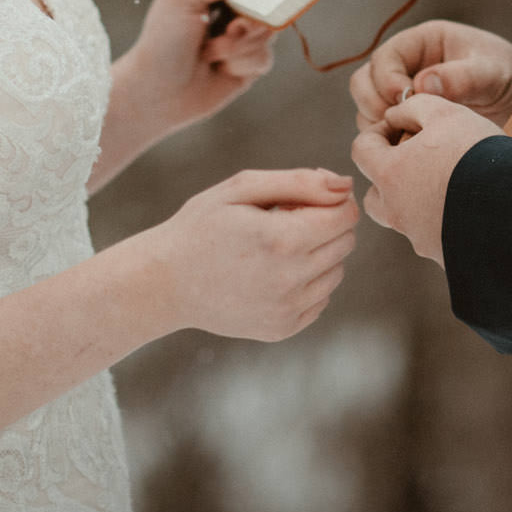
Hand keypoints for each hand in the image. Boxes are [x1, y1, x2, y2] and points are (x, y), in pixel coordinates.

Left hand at [120, 0, 278, 135]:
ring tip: (209, 53)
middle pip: (267, 3)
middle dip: (250, 18)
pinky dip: (241, 63)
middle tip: (231, 28)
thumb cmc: (162, 42)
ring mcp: (242, 38)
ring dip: (238, 45)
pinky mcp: (248, 65)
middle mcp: (231, 10)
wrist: (157, 93)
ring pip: (268, 32)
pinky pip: (264, 57)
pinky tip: (220, 69)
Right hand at [145, 168, 359, 340]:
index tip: (299, 200)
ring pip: (336, 272)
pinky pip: (320, 299)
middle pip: (345, 242)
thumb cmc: (202, 225)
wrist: (164, 282)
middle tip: (283, 221)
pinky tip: (271, 273)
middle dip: (324, 225)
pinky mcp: (282, 329)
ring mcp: (287, 309)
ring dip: (317, 255)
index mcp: (283, 239)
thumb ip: (300, 182)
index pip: (345, 215)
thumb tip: (346, 187)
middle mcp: (290, 279)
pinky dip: (306, 283)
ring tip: (274, 248)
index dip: (330, 201)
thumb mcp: (242, 188)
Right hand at [349, 20, 511, 131]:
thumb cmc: (508, 76)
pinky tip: (410, 149)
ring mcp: (403, 95)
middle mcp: (406, 67)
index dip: (386, 78)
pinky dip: (387, 140)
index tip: (404, 100)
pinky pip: (382, 130)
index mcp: (424, 43)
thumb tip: (423, 84)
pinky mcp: (407, 121)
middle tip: (395, 122)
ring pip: (367, 108)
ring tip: (404, 137)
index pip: (386, 56)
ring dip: (376, 125)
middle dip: (373, 102)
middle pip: (364, 81)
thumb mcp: (493, 72)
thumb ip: (463, 76)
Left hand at [350, 95, 500, 264]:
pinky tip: (467, 206)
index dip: (378, 132)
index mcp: (389, 175)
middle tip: (418, 159)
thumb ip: (412, 108)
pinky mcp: (443, 255)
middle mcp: (397, 211)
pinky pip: (433, 235)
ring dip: (414, 199)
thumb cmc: (475, 154)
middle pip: (375, 193)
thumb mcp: (445, 113)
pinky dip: (441, 220)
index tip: (402, 126)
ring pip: (404, 217)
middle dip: (388, 174)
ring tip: (445, 183)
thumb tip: (394, 116)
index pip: (361, 150)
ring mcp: (419, 237)